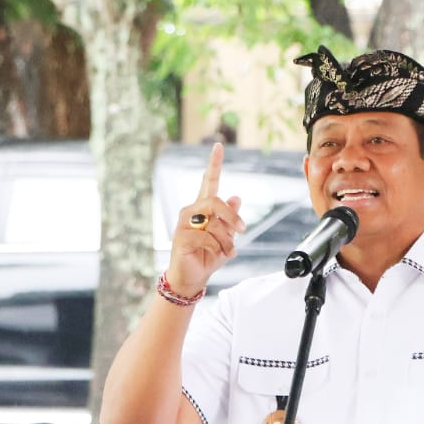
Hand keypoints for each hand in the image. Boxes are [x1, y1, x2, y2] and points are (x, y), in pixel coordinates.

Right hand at [166, 143, 245, 295]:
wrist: (193, 278)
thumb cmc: (207, 256)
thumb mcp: (225, 237)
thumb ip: (229, 219)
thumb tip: (236, 197)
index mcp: (203, 208)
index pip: (209, 182)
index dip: (214, 164)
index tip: (218, 146)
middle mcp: (191, 211)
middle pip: (215, 201)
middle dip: (232, 217)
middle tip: (242, 230)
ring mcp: (183, 223)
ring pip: (213, 221)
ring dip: (226, 239)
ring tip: (227, 251)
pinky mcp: (180, 237)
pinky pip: (206, 237)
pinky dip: (217, 248)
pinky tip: (216, 255)